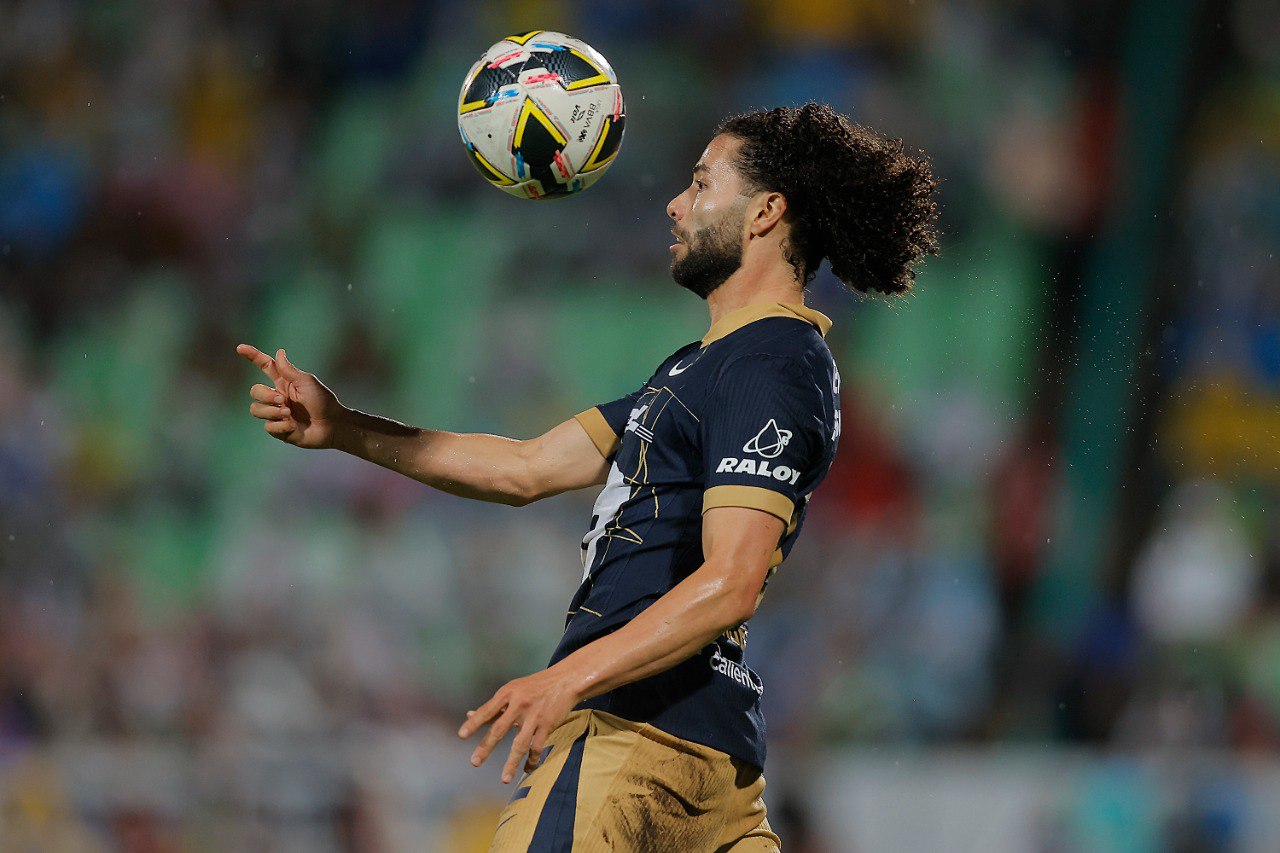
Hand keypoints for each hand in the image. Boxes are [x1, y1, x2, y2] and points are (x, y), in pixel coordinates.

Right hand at [236, 344, 344, 448]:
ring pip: (255, 409)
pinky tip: (293, 426)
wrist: (333, 425)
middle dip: (264, 395)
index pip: (265, 366)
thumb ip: (289, 370)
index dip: (253, 356)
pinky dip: (281, 426)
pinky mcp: (279, 430)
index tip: (240, 348)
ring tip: (288, 413)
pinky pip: (267, 426)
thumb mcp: (307, 382)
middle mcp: (277, 397)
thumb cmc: (323, 401)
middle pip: (254, 391)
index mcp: (284, 382)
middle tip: (282, 400)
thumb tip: (279, 352)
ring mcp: (277, 413)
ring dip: (271, 411)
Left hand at [458, 666, 581, 783]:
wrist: (565, 681)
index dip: (474, 723)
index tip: (461, 736)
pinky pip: (537, 746)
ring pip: (520, 743)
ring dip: (511, 763)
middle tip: (474, 762)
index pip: (487, 711)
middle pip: (499, 729)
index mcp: (507, 694)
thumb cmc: (534, 687)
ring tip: (504, 779)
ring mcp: (534, 716)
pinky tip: (527, 769)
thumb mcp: (512, 691)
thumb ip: (494, 706)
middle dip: (486, 747)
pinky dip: (532, 760)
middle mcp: (519, 704)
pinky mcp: (547, 724)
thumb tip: (470, 715)